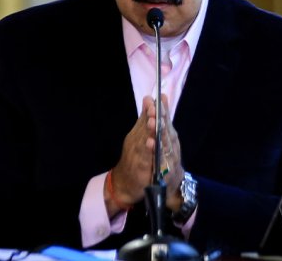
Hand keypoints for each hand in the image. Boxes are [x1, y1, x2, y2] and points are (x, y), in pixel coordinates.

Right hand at [106, 97, 156, 214]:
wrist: (125, 182)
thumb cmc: (135, 157)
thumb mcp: (140, 136)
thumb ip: (144, 119)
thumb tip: (149, 98)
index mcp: (138, 133)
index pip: (145, 119)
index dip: (151, 109)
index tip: (156, 98)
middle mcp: (136, 141)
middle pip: (144, 127)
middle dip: (151, 117)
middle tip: (155, 107)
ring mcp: (137, 154)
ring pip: (144, 140)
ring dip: (149, 131)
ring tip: (154, 122)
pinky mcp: (140, 167)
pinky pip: (145, 158)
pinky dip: (147, 151)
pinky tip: (151, 143)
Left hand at [156, 95, 184, 211]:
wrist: (167, 186)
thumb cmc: (162, 157)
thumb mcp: (161, 136)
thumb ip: (161, 118)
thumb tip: (160, 96)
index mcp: (170, 137)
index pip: (167, 121)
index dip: (163, 110)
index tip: (158, 98)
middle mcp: (172, 146)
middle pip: (167, 130)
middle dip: (160, 119)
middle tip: (153, 108)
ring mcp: (169, 159)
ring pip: (164, 144)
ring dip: (158, 133)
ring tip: (151, 122)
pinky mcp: (164, 172)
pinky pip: (159, 160)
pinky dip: (155, 152)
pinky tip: (151, 143)